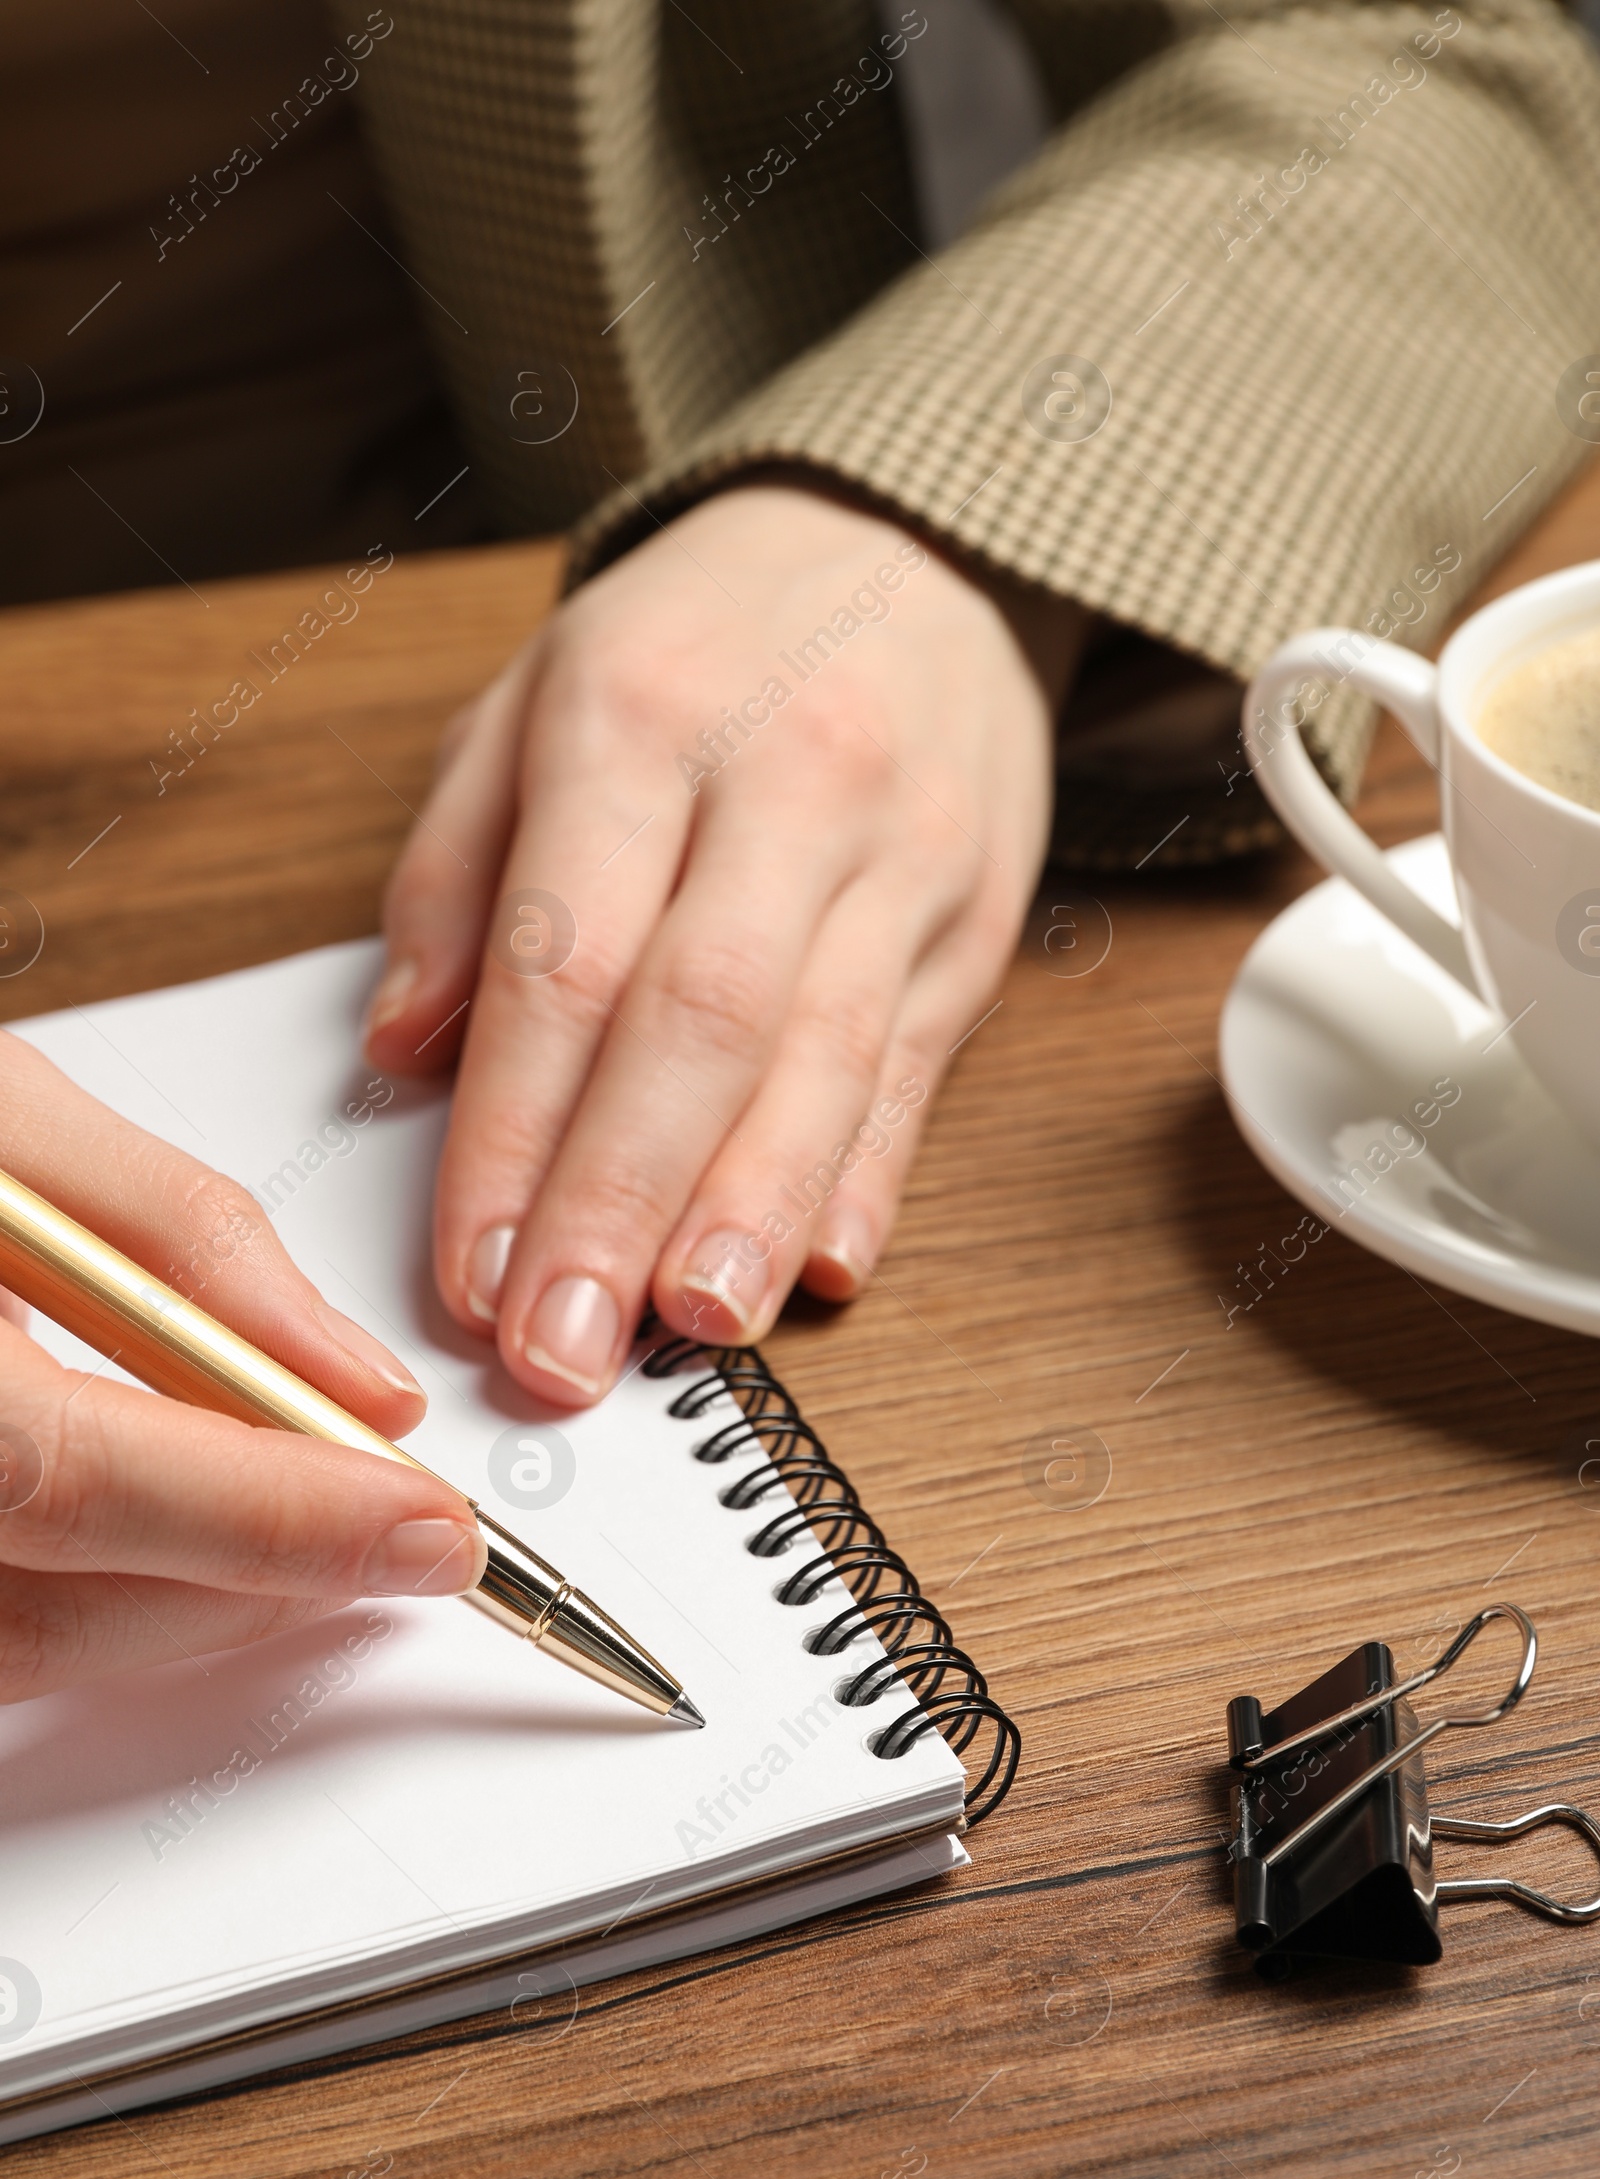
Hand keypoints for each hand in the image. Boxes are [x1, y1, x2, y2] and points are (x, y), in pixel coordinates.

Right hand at [0, 1034, 484, 1700]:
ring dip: (186, 1606)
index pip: (78, 1478)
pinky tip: (174, 1526)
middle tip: (396, 1529)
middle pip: (57, 1606)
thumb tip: (344, 1378)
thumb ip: (179, 1239)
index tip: (426, 1527)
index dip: (271, 1517)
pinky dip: (95, 1595)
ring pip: (21, 1651)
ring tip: (303, 1519)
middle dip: (261, 1579)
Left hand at [364, 482, 1081, 1404]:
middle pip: (698, 1021)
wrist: (914, 551)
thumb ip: (454, 876)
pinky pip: (921, 1058)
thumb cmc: (698, 647)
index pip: (564, 961)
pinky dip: (875, 1170)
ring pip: (829, 1052)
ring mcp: (903, 850)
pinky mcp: (980, 912)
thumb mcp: (530, 704)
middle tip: (563, 1347)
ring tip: (695, 1328)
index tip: (467, 1270)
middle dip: (622, 1202)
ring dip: (754, 1207)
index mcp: (639, 719)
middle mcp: (785, 781)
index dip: (511, 1134)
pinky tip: (828, 1264)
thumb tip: (407, 1051)